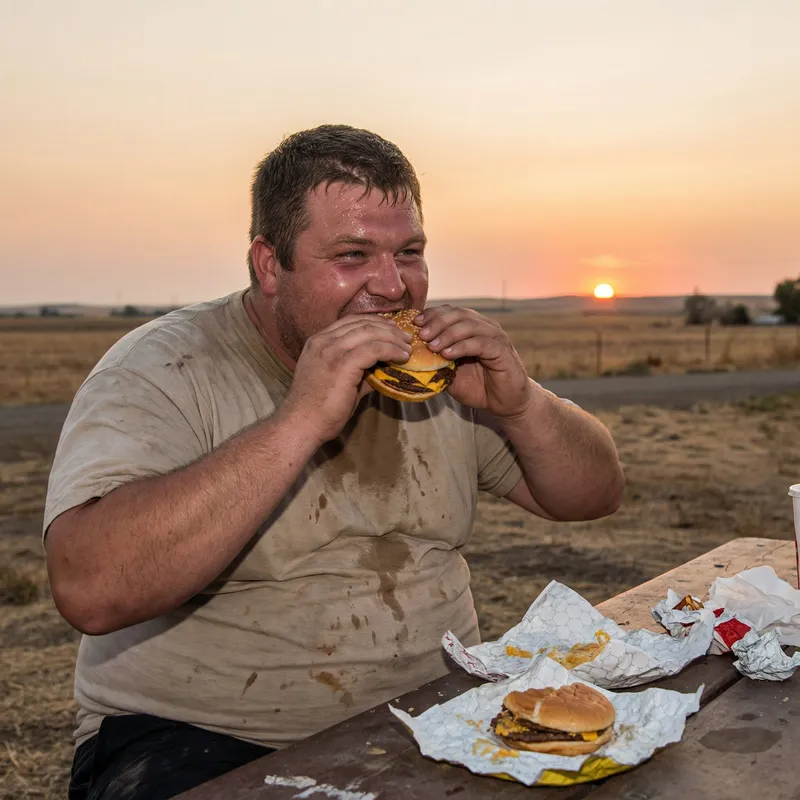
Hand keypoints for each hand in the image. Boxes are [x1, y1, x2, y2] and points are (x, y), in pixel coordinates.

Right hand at [281, 315, 412, 443]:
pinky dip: (391, 350)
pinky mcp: (342, 363)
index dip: (374, 322)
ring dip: (393, 338)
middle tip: (405, 337)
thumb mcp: (337, 382)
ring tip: (407, 347)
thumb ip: (358, 371)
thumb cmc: (318, 410)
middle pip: (362, 323)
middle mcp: (323, 341)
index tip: (391, 329)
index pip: (350, 322)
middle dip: (387, 328)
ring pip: (369, 332)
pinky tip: (401, 357)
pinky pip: (374, 348)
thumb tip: (383, 369)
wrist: (301, 425)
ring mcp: (331, 350)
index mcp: (318, 342)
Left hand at [415, 305, 532, 417]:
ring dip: (447, 334)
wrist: (506, 404)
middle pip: (459, 314)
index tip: (415, 324)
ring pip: (469, 326)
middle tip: (422, 334)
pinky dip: (461, 346)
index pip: (451, 312)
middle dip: (437, 322)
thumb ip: (436, 363)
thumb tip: (412, 356)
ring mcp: (496, 337)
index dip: (432, 314)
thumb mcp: (451, 374)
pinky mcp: (502, 351)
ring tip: (432, 346)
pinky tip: (447, 354)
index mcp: (473, 327)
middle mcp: (485, 327)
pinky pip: (479, 343)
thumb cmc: (479, 387)